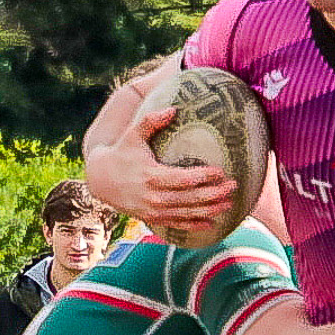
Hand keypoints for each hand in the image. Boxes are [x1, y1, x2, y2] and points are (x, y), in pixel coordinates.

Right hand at [84, 106, 237, 233]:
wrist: (100, 181)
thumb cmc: (121, 154)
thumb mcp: (133, 135)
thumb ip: (151, 121)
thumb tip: (173, 109)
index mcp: (152, 176)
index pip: (183, 179)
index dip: (203, 176)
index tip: (221, 170)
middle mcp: (154, 196)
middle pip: (190, 198)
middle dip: (214, 194)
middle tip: (234, 186)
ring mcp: (154, 210)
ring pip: (187, 213)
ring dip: (210, 210)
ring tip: (229, 204)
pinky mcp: (153, 218)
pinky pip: (177, 224)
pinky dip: (194, 225)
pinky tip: (211, 224)